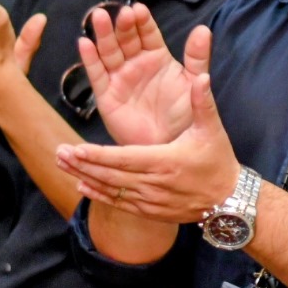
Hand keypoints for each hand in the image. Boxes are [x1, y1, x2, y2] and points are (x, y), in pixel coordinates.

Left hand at [55, 72, 238, 222]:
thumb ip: (201, 102)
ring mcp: (151, 201)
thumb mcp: (212, 129)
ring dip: (85, 176)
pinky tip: (82, 185)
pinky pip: (119, 204)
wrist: (229, 200)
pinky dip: (99, 195)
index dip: (98, 155)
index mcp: (166, 161)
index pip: (124, 159)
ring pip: (111, 190)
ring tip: (62, 164)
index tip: (76, 148)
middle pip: (110, 175)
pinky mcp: (151, 212)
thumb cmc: (218, 161)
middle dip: (83, 164)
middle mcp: (154, 184)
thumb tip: (200, 76)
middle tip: (59, 152)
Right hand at [79, 3, 210, 145]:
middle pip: (126, 40)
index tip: (140, 10)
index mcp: (158, 58)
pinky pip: (97, 75)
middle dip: (122, 26)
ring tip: (98, 17)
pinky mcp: (107, 96)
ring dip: (102, 35)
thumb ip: (197, 57)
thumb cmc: (186, 116)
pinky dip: (90, 59)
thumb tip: (204, 29)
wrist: (174, 147)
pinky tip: (85, 43)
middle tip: (121, 13)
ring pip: (109, 52)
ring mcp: (120, 79)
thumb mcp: (194, 82)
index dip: (143, 22)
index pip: (148, 34)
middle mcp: (136, 64)